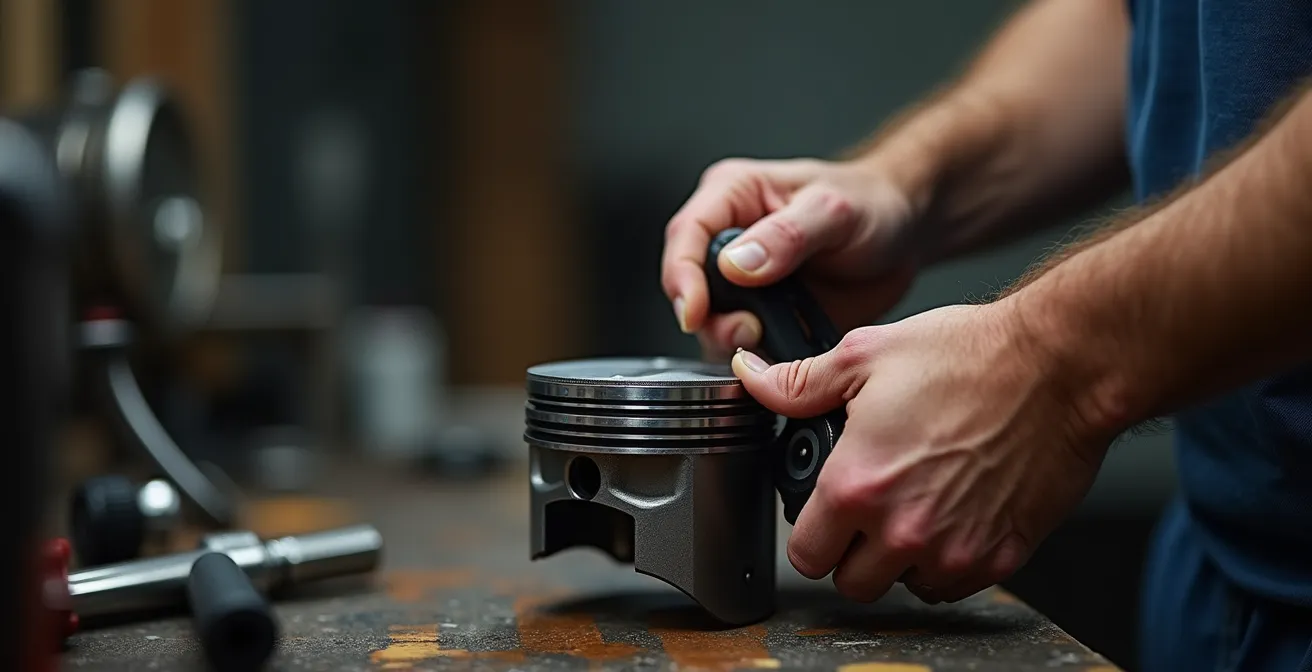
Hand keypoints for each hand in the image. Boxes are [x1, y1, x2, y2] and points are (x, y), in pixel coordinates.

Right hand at [661, 157, 920, 360]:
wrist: (902, 234)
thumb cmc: (869, 203)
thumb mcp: (833, 211)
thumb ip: (787, 235)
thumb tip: (736, 265)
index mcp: (731, 197)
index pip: (685, 236)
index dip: (682, 277)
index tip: (695, 311)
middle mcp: (726, 239)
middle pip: (688, 286)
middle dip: (710, 317)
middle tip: (749, 330)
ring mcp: (741, 283)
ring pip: (709, 322)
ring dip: (733, 341)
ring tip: (771, 339)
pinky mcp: (761, 316)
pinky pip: (741, 346)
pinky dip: (757, 357)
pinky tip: (785, 350)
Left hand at [730, 300, 1111, 603]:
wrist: (1059, 365)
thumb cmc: (970, 356)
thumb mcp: (865, 355)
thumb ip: (798, 382)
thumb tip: (750, 379)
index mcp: (857, 484)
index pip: (805, 554)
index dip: (809, 533)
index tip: (822, 515)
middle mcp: (902, 528)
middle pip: (851, 582)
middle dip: (852, 552)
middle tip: (869, 509)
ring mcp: (953, 549)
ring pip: (904, 586)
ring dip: (901, 558)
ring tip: (915, 504)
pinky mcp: (1000, 555)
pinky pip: (955, 584)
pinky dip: (948, 561)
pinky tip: (953, 514)